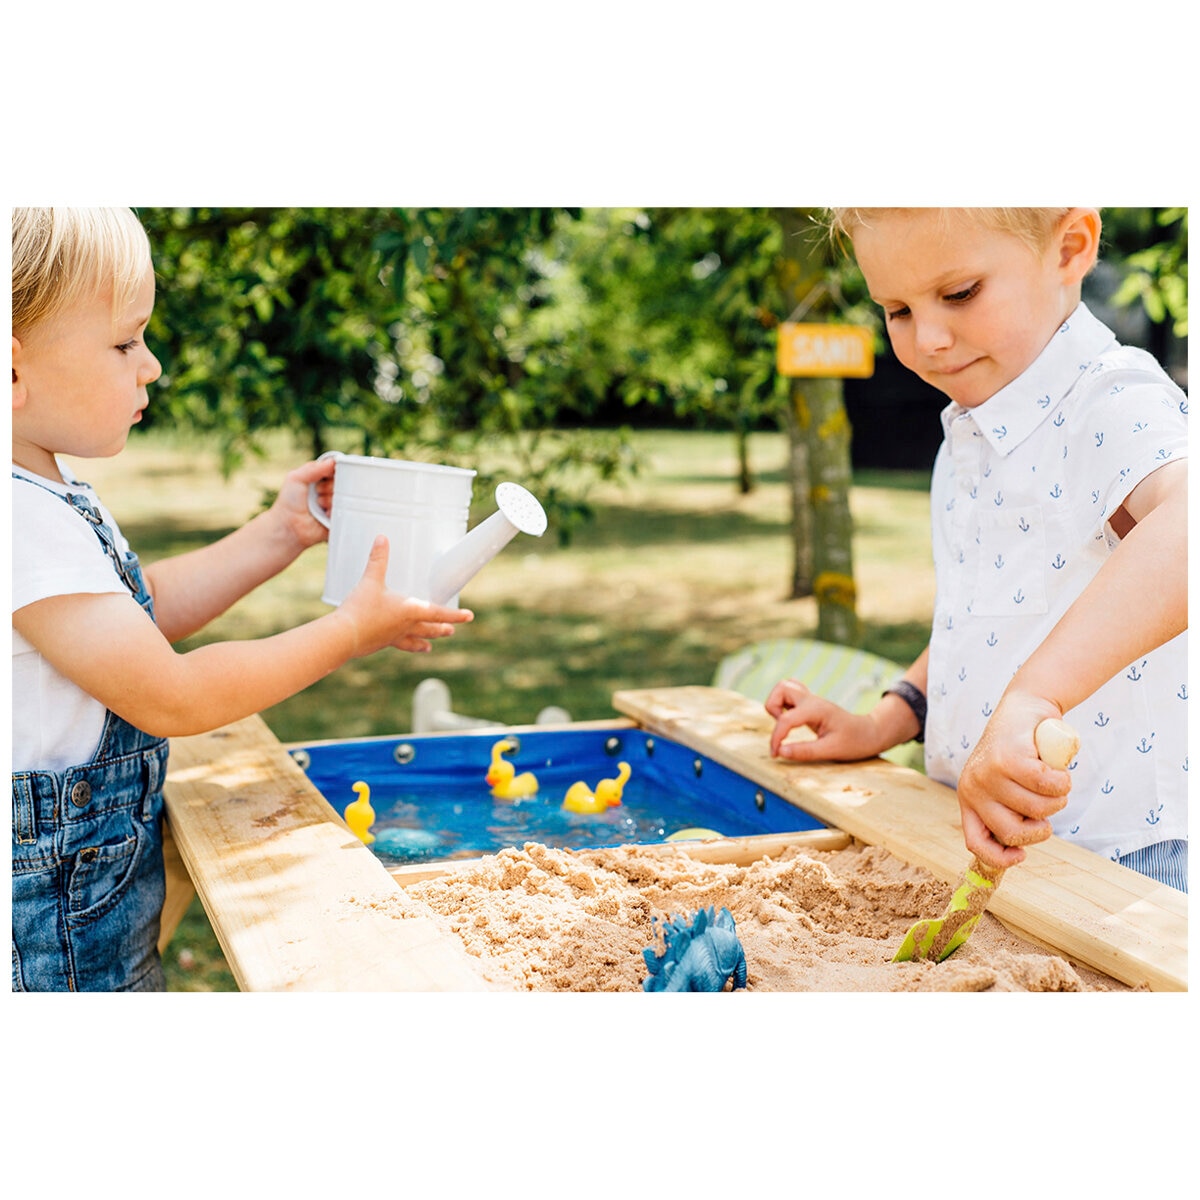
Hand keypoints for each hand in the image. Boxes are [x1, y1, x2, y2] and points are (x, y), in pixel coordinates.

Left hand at [269, 457, 337, 551]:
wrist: (289, 526)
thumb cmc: (289, 502)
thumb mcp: (296, 478)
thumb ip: (314, 468)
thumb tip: (333, 461)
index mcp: (320, 478)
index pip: (336, 469)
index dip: (334, 471)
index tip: (328, 475)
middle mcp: (329, 489)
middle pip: (342, 482)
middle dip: (329, 486)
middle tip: (317, 492)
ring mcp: (334, 503)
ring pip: (344, 496)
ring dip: (330, 500)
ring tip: (319, 505)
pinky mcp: (339, 516)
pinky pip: (346, 510)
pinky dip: (335, 511)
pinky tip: (325, 514)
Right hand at [335, 535, 472, 655]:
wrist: (344, 636)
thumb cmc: (361, 609)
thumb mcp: (370, 580)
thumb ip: (378, 559)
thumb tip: (382, 538)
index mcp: (410, 610)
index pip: (439, 613)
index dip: (456, 615)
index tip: (470, 617)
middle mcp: (406, 626)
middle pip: (430, 628)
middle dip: (442, 628)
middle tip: (452, 630)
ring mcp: (394, 637)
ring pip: (416, 640)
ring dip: (426, 640)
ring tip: (430, 646)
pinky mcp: (381, 643)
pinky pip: (397, 644)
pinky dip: (404, 645)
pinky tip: (398, 643)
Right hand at [764, 678, 883, 761]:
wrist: (870, 733)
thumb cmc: (855, 742)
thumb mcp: (831, 751)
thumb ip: (805, 751)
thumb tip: (781, 752)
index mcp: (816, 710)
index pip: (785, 719)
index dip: (776, 738)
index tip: (776, 754)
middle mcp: (812, 700)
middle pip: (781, 688)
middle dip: (773, 708)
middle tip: (782, 728)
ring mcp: (811, 699)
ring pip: (784, 686)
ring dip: (777, 703)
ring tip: (784, 723)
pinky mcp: (811, 703)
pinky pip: (791, 693)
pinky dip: (783, 703)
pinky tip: (790, 719)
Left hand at [956, 692, 1073, 868]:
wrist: (1024, 707)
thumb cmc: (1019, 753)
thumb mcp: (1005, 785)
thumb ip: (1007, 811)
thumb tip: (1016, 848)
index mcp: (969, 799)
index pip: (975, 842)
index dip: (999, 858)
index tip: (1022, 855)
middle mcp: (973, 788)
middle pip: (1013, 832)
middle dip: (1041, 827)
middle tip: (1048, 806)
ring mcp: (989, 773)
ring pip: (1037, 809)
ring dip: (1057, 799)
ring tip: (1053, 781)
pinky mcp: (1009, 758)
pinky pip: (1048, 786)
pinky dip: (1062, 781)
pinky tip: (1058, 771)